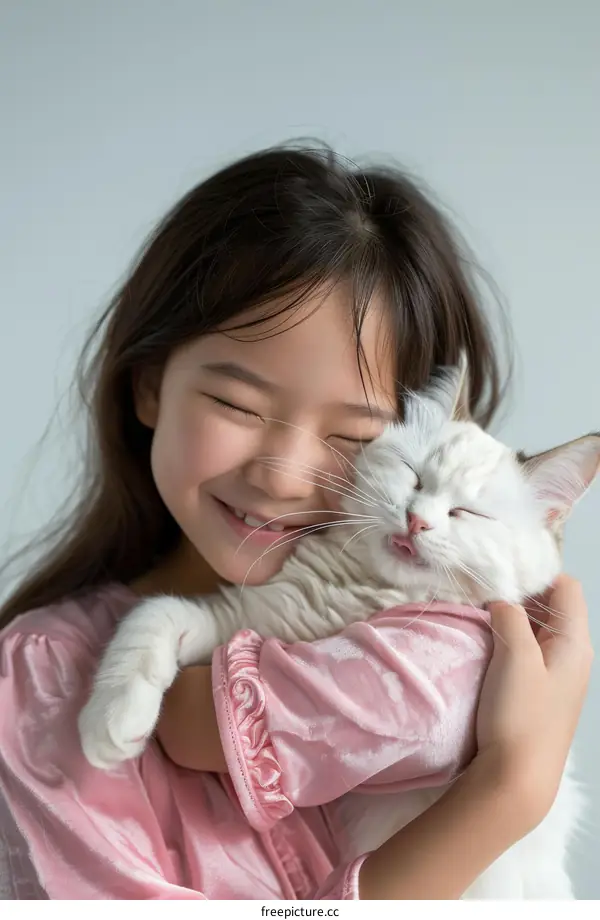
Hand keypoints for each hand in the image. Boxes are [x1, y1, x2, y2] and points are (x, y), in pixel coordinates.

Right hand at [474, 575, 592, 828]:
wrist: (516, 780)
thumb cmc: (520, 716)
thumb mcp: (515, 656)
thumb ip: (511, 617)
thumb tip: (503, 601)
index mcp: (576, 643)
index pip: (566, 588)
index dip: (537, 574)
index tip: (500, 571)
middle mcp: (573, 656)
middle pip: (554, 607)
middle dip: (521, 593)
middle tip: (485, 589)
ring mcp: (557, 676)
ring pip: (539, 629)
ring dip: (514, 617)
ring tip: (482, 612)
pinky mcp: (540, 692)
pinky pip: (530, 652)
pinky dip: (511, 639)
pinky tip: (488, 642)